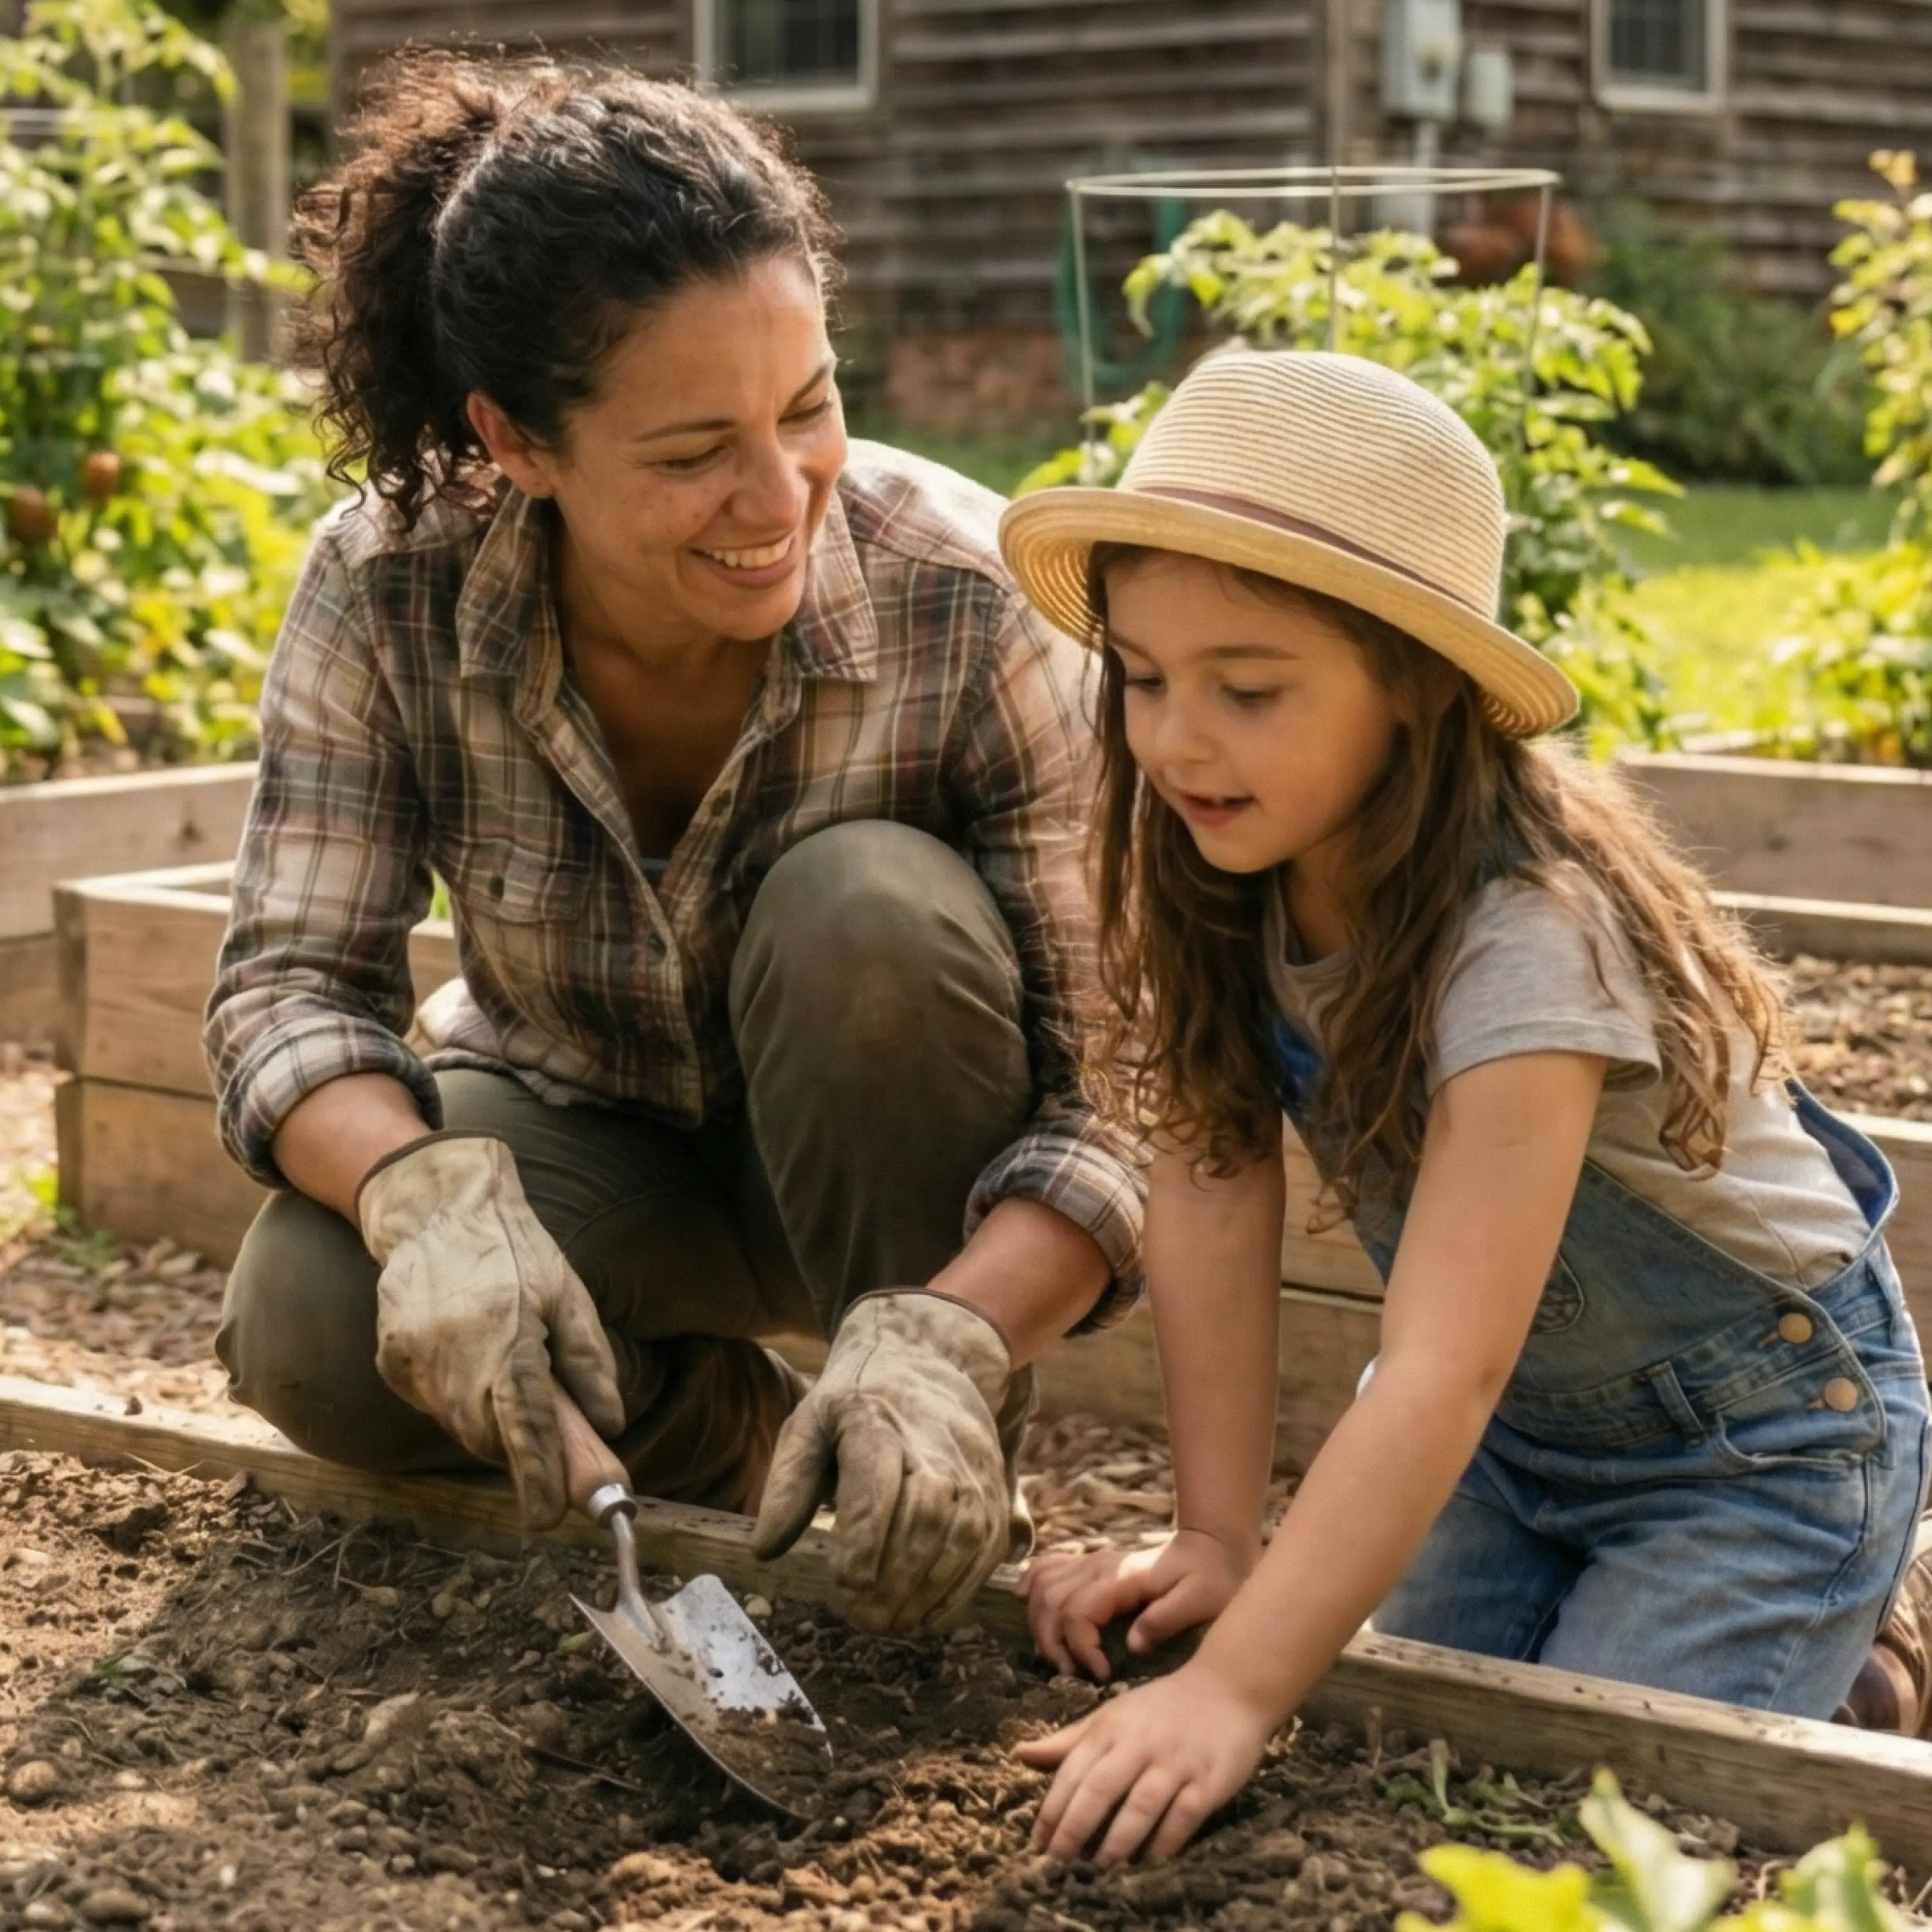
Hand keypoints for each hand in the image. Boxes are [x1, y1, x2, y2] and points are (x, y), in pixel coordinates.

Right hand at [357, 1133, 624, 1529]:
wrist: (435, 1208)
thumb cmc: (514, 1249)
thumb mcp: (568, 1293)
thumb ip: (590, 1363)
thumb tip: (611, 1425)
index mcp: (510, 1335)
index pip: (526, 1425)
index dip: (539, 1477)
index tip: (549, 1518)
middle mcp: (455, 1354)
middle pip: (490, 1439)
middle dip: (522, 1456)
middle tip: (549, 1456)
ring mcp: (415, 1361)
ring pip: (460, 1428)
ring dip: (492, 1429)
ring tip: (509, 1382)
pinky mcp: (391, 1362)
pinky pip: (434, 1406)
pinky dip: (460, 1405)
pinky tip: (473, 1365)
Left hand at [751, 1291, 1012, 1631]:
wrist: (928, 1358)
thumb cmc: (855, 1402)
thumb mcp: (808, 1424)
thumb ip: (786, 1485)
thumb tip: (765, 1550)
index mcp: (877, 1421)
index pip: (878, 1481)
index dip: (866, 1537)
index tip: (845, 1581)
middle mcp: (935, 1442)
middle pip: (926, 1513)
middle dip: (896, 1576)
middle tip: (861, 1618)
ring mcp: (973, 1467)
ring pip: (964, 1534)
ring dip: (928, 1591)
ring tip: (889, 1624)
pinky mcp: (995, 1492)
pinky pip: (986, 1549)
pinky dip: (958, 1591)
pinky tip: (924, 1617)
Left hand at [1017, 1661, 1274, 1863]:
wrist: (1229, 1687)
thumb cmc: (1162, 1708)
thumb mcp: (1112, 1716)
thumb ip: (1069, 1740)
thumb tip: (1020, 1753)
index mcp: (1112, 1727)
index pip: (1073, 1771)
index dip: (1053, 1808)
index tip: (1037, 1842)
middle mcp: (1141, 1743)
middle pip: (1100, 1788)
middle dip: (1075, 1827)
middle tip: (1058, 1862)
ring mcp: (1176, 1762)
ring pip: (1140, 1804)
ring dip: (1117, 1839)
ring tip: (1101, 1866)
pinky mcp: (1209, 1780)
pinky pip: (1184, 1815)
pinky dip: (1165, 1839)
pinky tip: (1149, 1859)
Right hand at [1026, 1529, 1251, 1678]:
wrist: (1211, 1547)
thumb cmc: (1211, 1577)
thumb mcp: (1201, 1600)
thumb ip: (1166, 1619)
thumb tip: (1132, 1645)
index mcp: (1120, 1578)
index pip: (1078, 1612)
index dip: (1080, 1648)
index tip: (1102, 1675)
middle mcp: (1098, 1566)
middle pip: (1050, 1602)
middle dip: (1053, 1644)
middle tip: (1075, 1674)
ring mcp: (1091, 1562)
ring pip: (1041, 1585)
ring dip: (1040, 1623)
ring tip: (1060, 1657)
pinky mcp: (1090, 1565)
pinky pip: (1047, 1567)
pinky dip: (1031, 1585)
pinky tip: (1027, 1603)